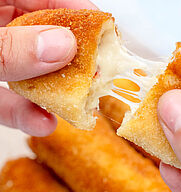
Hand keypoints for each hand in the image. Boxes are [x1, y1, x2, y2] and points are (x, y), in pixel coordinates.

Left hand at [0, 0, 96, 135]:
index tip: (105, 33)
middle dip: (73, 60)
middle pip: (46, 38)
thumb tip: (62, 47)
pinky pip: (9, 99)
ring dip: (53, 94)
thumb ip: (12, 48)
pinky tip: (42, 123)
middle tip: (95, 77)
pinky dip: (25, 114)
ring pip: (31, 73)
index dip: (80, 13)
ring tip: (77, 105)